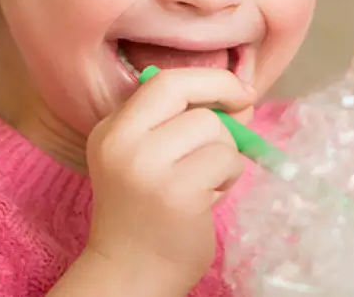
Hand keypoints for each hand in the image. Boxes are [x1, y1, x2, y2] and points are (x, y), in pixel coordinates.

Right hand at [82, 68, 255, 292]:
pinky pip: (225, 161)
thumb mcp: (152, 158)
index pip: (163, 81)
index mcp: (111, 129)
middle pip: (190, 97)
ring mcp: (146, 167)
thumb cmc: (150, 213)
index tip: (237, 91)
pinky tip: (209, 198)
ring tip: (207, 181)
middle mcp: (121, 142)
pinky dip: (228, 177)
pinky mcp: (176, 192)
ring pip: (214, 130)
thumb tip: (242, 97)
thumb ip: (187, 123)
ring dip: (225, 154)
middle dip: (223, 110)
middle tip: (237, 128)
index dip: (209, 80)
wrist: (131, 273)